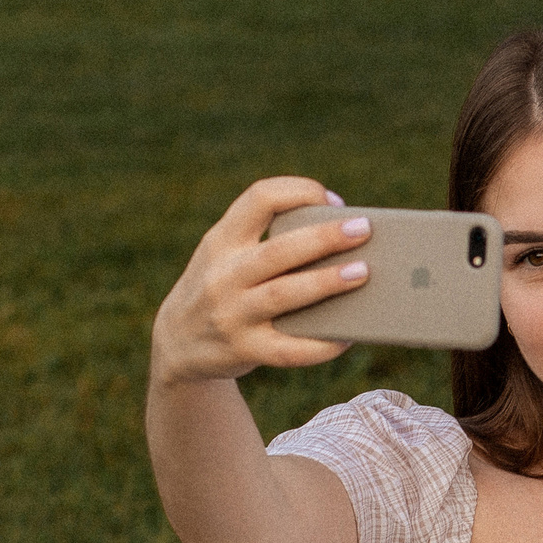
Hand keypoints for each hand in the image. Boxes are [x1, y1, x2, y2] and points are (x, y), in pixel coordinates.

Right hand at [150, 177, 370, 386]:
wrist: (178, 342)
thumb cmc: (224, 287)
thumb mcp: (227, 255)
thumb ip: (268, 241)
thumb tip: (344, 240)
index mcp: (222, 240)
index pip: (259, 199)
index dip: (299, 192)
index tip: (332, 200)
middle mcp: (224, 274)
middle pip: (279, 250)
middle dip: (324, 238)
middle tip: (363, 229)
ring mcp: (231, 314)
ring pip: (284, 295)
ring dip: (326, 282)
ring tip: (362, 272)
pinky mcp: (243, 350)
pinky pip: (289, 349)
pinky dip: (321, 344)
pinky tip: (347, 336)